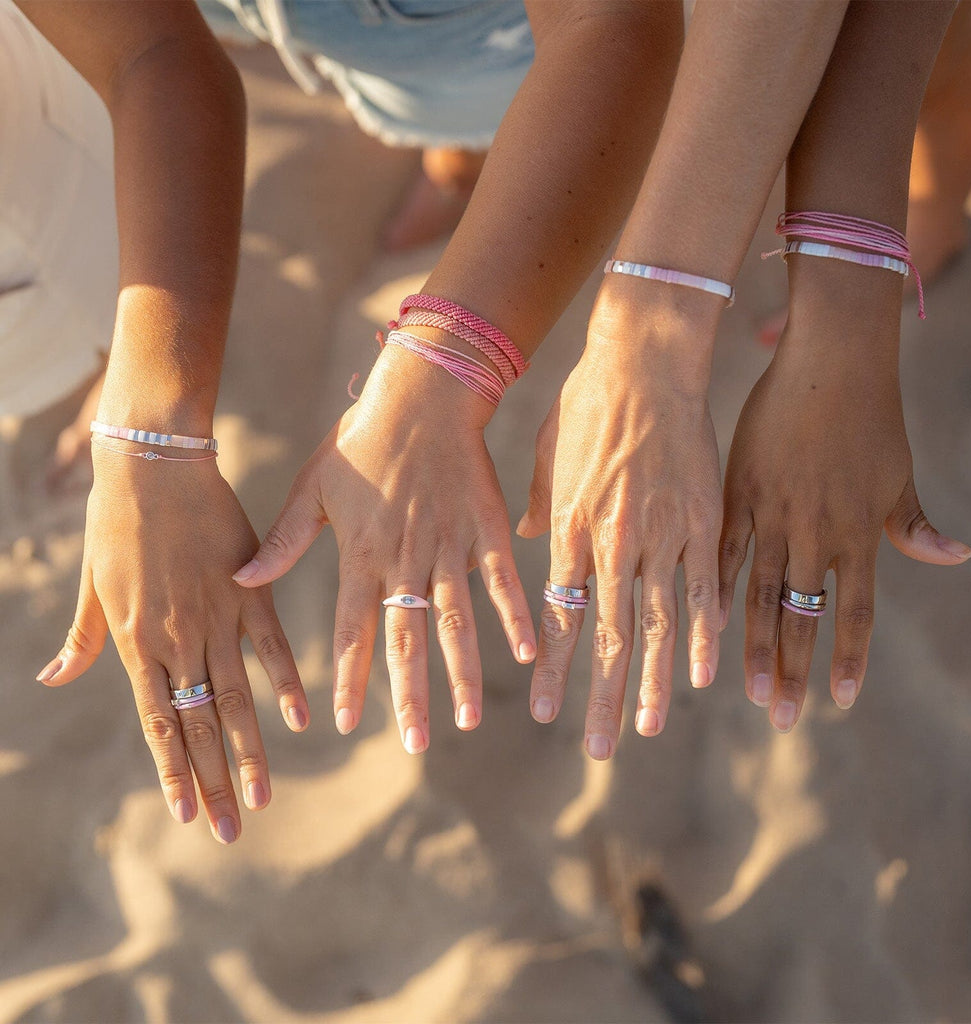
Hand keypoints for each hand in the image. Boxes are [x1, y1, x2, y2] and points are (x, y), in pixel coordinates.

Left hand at [35, 449, 308, 843]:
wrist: (153, 464)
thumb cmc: (114, 521)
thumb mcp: (91, 584)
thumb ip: (82, 638)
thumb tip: (52, 679)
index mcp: (136, 642)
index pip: (158, 724)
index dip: (175, 773)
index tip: (190, 816)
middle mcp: (178, 640)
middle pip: (199, 726)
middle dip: (214, 784)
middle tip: (232, 832)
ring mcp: (218, 617)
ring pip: (235, 699)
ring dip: (249, 753)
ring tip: (263, 798)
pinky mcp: (251, 590)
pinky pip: (272, 647)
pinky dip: (287, 684)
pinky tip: (302, 720)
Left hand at [232, 345, 535, 753]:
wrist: (422, 395)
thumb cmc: (361, 439)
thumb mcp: (312, 488)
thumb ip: (283, 541)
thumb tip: (242, 581)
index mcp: (360, 555)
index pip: (351, 631)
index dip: (349, 679)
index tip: (346, 723)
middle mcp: (405, 560)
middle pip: (406, 640)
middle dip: (410, 697)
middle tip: (416, 744)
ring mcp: (449, 547)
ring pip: (456, 621)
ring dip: (462, 673)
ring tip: (468, 719)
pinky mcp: (486, 529)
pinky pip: (503, 581)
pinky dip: (515, 616)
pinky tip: (529, 653)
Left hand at [518, 299, 722, 758]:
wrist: (645, 360)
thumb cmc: (588, 402)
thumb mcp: (550, 455)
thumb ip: (539, 508)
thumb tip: (527, 545)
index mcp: (568, 529)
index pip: (557, 617)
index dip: (553, 669)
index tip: (545, 712)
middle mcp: (612, 543)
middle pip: (605, 637)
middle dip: (600, 697)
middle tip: (595, 747)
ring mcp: (661, 535)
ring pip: (656, 626)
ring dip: (653, 683)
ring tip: (649, 729)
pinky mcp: (704, 521)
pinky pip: (705, 590)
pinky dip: (705, 636)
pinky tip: (706, 676)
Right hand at [718, 323, 970, 731]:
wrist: (830, 361)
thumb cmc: (871, 416)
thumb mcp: (898, 473)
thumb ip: (913, 523)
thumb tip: (957, 557)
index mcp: (858, 532)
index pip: (855, 612)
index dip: (846, 658)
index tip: (837, 701)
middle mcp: (816, 533)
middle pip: (805, 616)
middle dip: (795, 671)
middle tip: (782, 718)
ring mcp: (774, 514)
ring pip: (763, 595)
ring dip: (755, 646)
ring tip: (748, 690)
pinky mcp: (739, 492)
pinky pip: (726, 550)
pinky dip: (716, 588)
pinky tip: (704, 623)